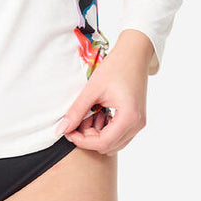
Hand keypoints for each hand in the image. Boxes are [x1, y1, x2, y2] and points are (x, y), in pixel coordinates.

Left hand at [54, 30, 153, 154]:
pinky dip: (105, 129)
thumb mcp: (92, 89)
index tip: (68, 131)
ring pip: (113, 143)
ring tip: (88, 114)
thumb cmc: (116, 67)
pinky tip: (98, 113)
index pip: (102, 143)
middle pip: (108, 146)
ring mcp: (139, 123)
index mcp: (128, 118)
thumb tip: (62, 129)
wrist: (134, 54)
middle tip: (78, 119)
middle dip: (89, 137)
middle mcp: (137, 125)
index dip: (82, 141)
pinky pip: (119, 134)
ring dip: (97, 134)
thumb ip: (77, 110)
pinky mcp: (136, 119)